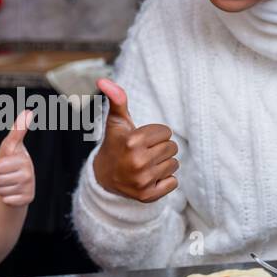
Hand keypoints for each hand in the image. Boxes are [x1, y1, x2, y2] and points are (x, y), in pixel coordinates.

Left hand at [0, 109, 34, 206]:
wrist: (19, 184)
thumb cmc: (12, 161)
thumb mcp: (10, 146)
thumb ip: (17, 129)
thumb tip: (28, 111)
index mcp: (24, 160)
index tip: (6, 163)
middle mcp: (29, 174)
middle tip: (6, 175)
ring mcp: (29, 188)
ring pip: (1, 190)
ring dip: (2, 188)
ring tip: (9, 183)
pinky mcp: (27, 200)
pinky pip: (6, 200)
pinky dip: (6, 198)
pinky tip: (13, 193)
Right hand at [92, 78, 178, 201]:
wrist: (105, 178)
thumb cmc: (116, 144)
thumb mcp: (117, 121)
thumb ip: (117, 99)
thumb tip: (103, 80)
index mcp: (132, 141)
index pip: (166, 132)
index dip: (156, 134)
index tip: (142, 140)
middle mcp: (138, 162)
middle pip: (172, 148)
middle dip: (161, 148)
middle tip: (144, 152)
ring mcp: (142, 181)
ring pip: (174, 164)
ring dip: (163, 164)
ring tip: (146, 164)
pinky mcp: (148, 196)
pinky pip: (173, 182)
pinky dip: (165, 180)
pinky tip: (150, 177)